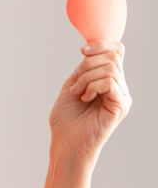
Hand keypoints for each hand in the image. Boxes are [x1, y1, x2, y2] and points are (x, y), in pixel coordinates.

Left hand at [50, 40, 131, 161]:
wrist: (65, 143)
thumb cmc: (66, 119)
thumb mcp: (73, 85)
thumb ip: (85, 68)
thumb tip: (92, 48)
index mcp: (109, 82)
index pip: (117, 52)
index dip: (101, 45)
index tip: (82, 51)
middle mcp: (119, 88)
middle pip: (113, 57)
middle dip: (88, 64)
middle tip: (74, 85)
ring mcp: (122, 97)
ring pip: (110, 69)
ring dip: (86, 78)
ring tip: (77, 93)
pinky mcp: (120, 106)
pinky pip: (110, 82)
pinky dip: (92, 86)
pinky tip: (84, 97)